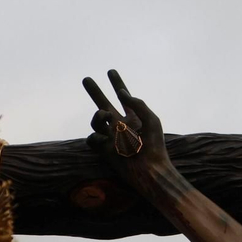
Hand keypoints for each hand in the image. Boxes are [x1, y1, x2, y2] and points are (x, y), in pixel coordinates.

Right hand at [83, 69, 174, 191]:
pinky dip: (97, 136)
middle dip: (95, 92)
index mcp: (134, 118)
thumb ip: (137, 104)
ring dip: (98, 116)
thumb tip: (121, 92)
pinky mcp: (105, 150)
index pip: (123, 98)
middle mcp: (121, 126)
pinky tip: (106, 138)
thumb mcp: (151, 120)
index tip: (111, 71)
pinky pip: (93, 139)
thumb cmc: (154, 147)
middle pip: (104, 105)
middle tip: (87, 79)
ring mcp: (112, 137)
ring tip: (105, 115)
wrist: (149, 170)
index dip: (117, 84)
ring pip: (96, 121)